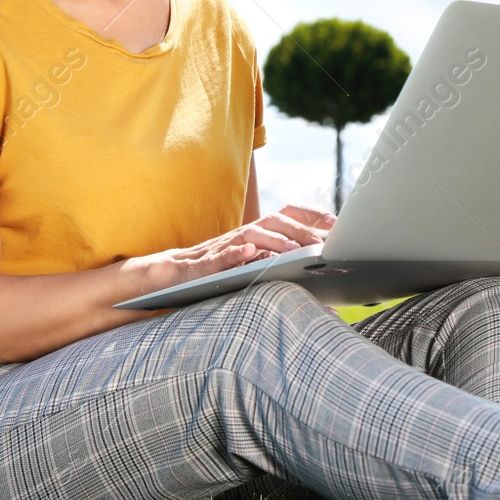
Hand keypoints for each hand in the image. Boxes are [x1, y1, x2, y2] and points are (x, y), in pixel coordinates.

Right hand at [120, 204, 336, 298]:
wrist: (162, 280)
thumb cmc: (209, 277)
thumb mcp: (246, 270)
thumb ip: (272, 268)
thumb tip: (313, 284)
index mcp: (251, 237)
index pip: (284, 216)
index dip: (310, 216)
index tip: (337, 223)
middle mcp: (237, 237)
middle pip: (273, 222)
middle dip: (302, 229)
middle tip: (327, 241)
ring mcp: (217, 249)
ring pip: (250, 236)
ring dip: (276, 241)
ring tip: (298, 250)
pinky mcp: (196, 266)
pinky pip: (215, 258)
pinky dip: (233, 254)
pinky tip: (250, 254)